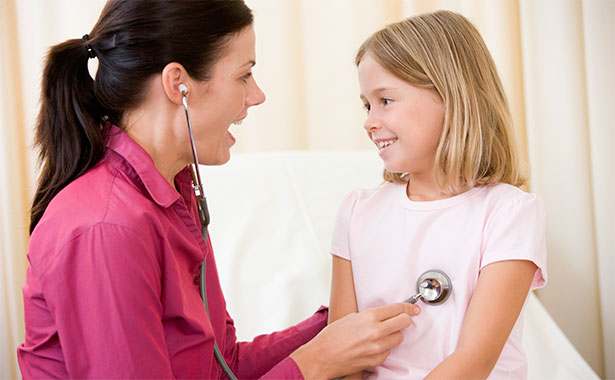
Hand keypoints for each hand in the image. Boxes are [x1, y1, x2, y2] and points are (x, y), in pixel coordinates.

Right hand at [290, 302, 419, 379]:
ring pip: (399, 338)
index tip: (413, 308)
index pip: (397, 309)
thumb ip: (371, 316)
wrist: (322, 356)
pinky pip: (389, 351)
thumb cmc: (332, 336)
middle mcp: (376, 331)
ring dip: (394, 334)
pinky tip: (373, 345)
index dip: (408, 308)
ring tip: (381, 334)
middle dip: (404, 320)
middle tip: (401, 319)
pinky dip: (385, 348)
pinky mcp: (377, 360)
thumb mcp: (351, 317)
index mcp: (369, 316)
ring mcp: (377, 347)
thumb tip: (386, 315)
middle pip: (404, 322)